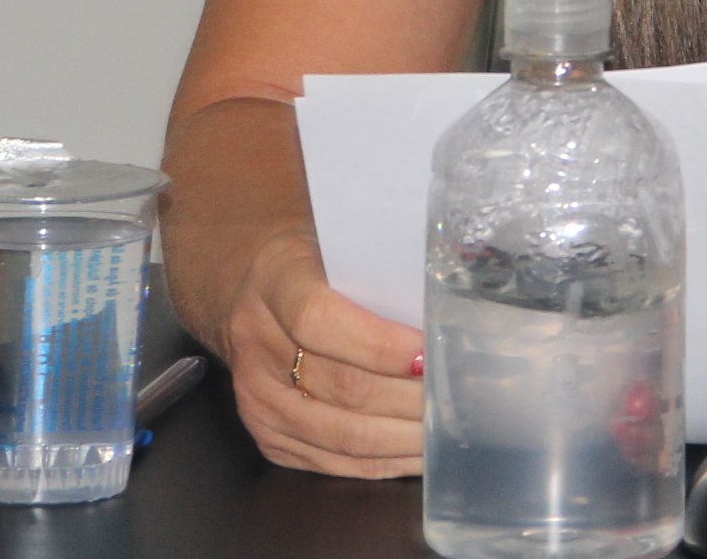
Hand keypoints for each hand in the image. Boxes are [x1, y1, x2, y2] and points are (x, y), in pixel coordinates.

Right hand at [216, 221, 426, 475]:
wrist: (248, 291)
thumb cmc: (314, 264)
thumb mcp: (338, 245)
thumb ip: (382, 268)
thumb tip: (448, 303)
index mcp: (274, 282)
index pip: (318, 321)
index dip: (378, 345)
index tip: (428, 355)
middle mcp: (257, 343)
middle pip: (342, 387)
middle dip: (409, 399)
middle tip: (457, 398)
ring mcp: (257, 397)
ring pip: (341, 433)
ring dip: (403, 437)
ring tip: (446, 429)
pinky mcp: (267, 436)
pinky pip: (333, 461)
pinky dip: (383, 462)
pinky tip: (416, 452)